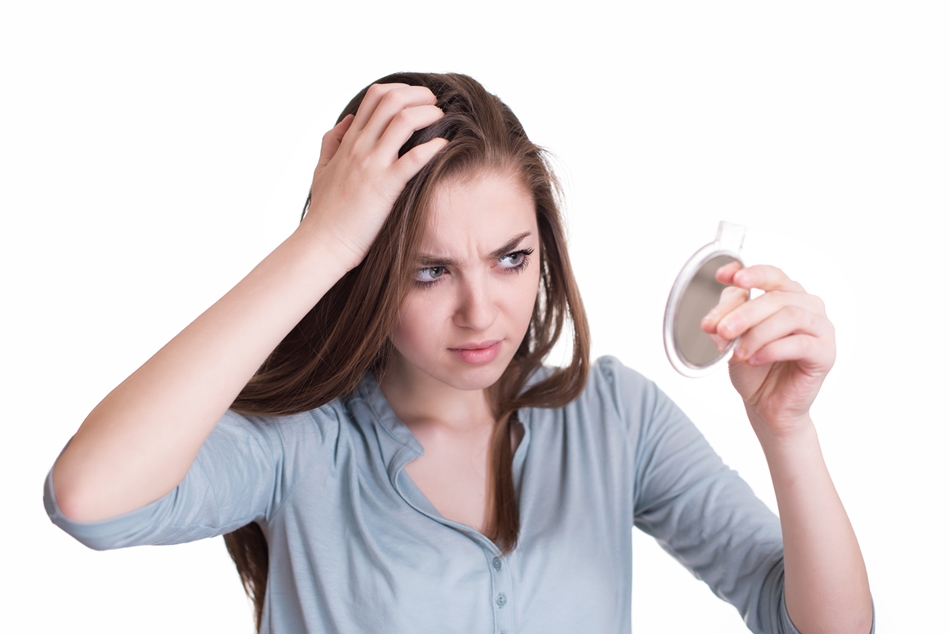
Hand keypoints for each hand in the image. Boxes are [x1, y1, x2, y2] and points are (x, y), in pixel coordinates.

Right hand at [300, 83, 447, 269]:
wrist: (323, 243)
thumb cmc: (325, 212)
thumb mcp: (322, 169)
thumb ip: (332, 142)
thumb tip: (346, 120)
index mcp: (349, 141)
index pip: (375, 97)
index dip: (402, 90)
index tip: (418, 99)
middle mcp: (360, 147)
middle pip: (391, 101)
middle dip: (419, 95)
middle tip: (435, 104)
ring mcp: (372, 165)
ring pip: (403, 121)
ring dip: (428, 114)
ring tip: (442, 119)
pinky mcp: (385, 187)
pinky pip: (414, 159)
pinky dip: (433, 148)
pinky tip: (443, 147)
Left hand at [700, 262, 835, 438]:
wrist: (766, 404)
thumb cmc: (753, 366)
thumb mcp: (732, 337)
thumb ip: (726, 318)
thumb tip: (715, 318)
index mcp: (787, 296)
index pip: (772, 275)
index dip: (749, 273)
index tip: (724, 277)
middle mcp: (808, 307)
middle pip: (776, 296)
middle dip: (743, 313)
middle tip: (721, 330)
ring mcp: (821, 328)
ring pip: (790, 316)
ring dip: (757, 333)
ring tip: (738, 352)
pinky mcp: (826, 353)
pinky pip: (800, 343)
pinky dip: (772, 350)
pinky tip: (754, 359)